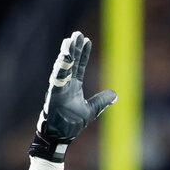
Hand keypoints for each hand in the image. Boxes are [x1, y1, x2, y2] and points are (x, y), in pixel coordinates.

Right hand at [29, 31, 116, 161]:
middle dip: (74, 48)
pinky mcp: (54, 94)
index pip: (79, 66)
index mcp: (73, 86)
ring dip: (66, 54)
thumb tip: (115, 94)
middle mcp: (65, 84)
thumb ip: (102, 101)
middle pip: (70, 62)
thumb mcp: (92, 110)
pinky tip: (63, 57)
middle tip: (77, 34)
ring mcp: (59, 88)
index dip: (83, 53)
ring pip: (63, 67)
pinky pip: (57, 79)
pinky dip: (60, 68)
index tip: (87, 40)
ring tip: (69, 40)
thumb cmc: (72, 123)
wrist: (61, 136)